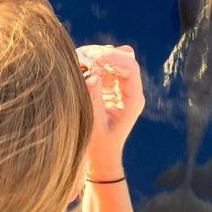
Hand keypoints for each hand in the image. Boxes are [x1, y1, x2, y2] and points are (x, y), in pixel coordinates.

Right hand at [76, 44, 144, 178]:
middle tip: (82, 56)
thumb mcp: (94, 123)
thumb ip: (94, 98)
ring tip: (78, 60)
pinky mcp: (110, 88)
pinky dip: (92, 63)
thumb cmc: (99, 145)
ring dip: (97, 57)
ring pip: (114, 60)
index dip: (113, 58)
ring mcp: (121, 87)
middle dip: (104, 54)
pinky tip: (78, 66)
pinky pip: (104, 67)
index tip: (93, 58)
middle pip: (124, 59)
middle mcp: (130, 90)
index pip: (131, 68)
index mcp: (133, 99)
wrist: (101, 157)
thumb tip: (92, 73)